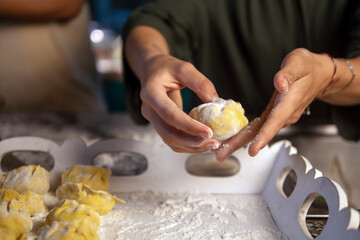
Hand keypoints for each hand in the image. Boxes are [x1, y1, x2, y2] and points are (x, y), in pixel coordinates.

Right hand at [140, 54, 220, 152]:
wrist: (152, 70)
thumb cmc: (167, 68)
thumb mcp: (184, 68)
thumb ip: (200, 82)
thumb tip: (215, 101)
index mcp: (151, 92)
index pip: (170, 114)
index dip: (189, 126)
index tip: (208, 131)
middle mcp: (148, 108)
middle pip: (167, 132)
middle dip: (191, 141)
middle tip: (213, 142)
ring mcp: (151, 118)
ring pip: (169, 140)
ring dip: (190, 146)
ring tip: (211, 144)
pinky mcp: (158, 124)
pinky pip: (171, 139)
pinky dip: (186, 145)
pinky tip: (202, 143)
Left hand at [214, 48, 333, 160]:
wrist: (319, 74)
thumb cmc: (307, 67)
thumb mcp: (298, 63)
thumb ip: (287, 74)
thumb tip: (279, 84)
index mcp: (289, 102)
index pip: (275, 122)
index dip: (263, 136)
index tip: (253, 149)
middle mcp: (285, 114)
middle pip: (261, 133)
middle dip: (241, 144)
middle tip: (221, 154)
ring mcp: (280, 117)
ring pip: (258, 132)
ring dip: (239, 141)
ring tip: (221, 150)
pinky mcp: (275, 116)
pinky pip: (259, 128)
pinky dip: (244, 135)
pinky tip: (232, 139)